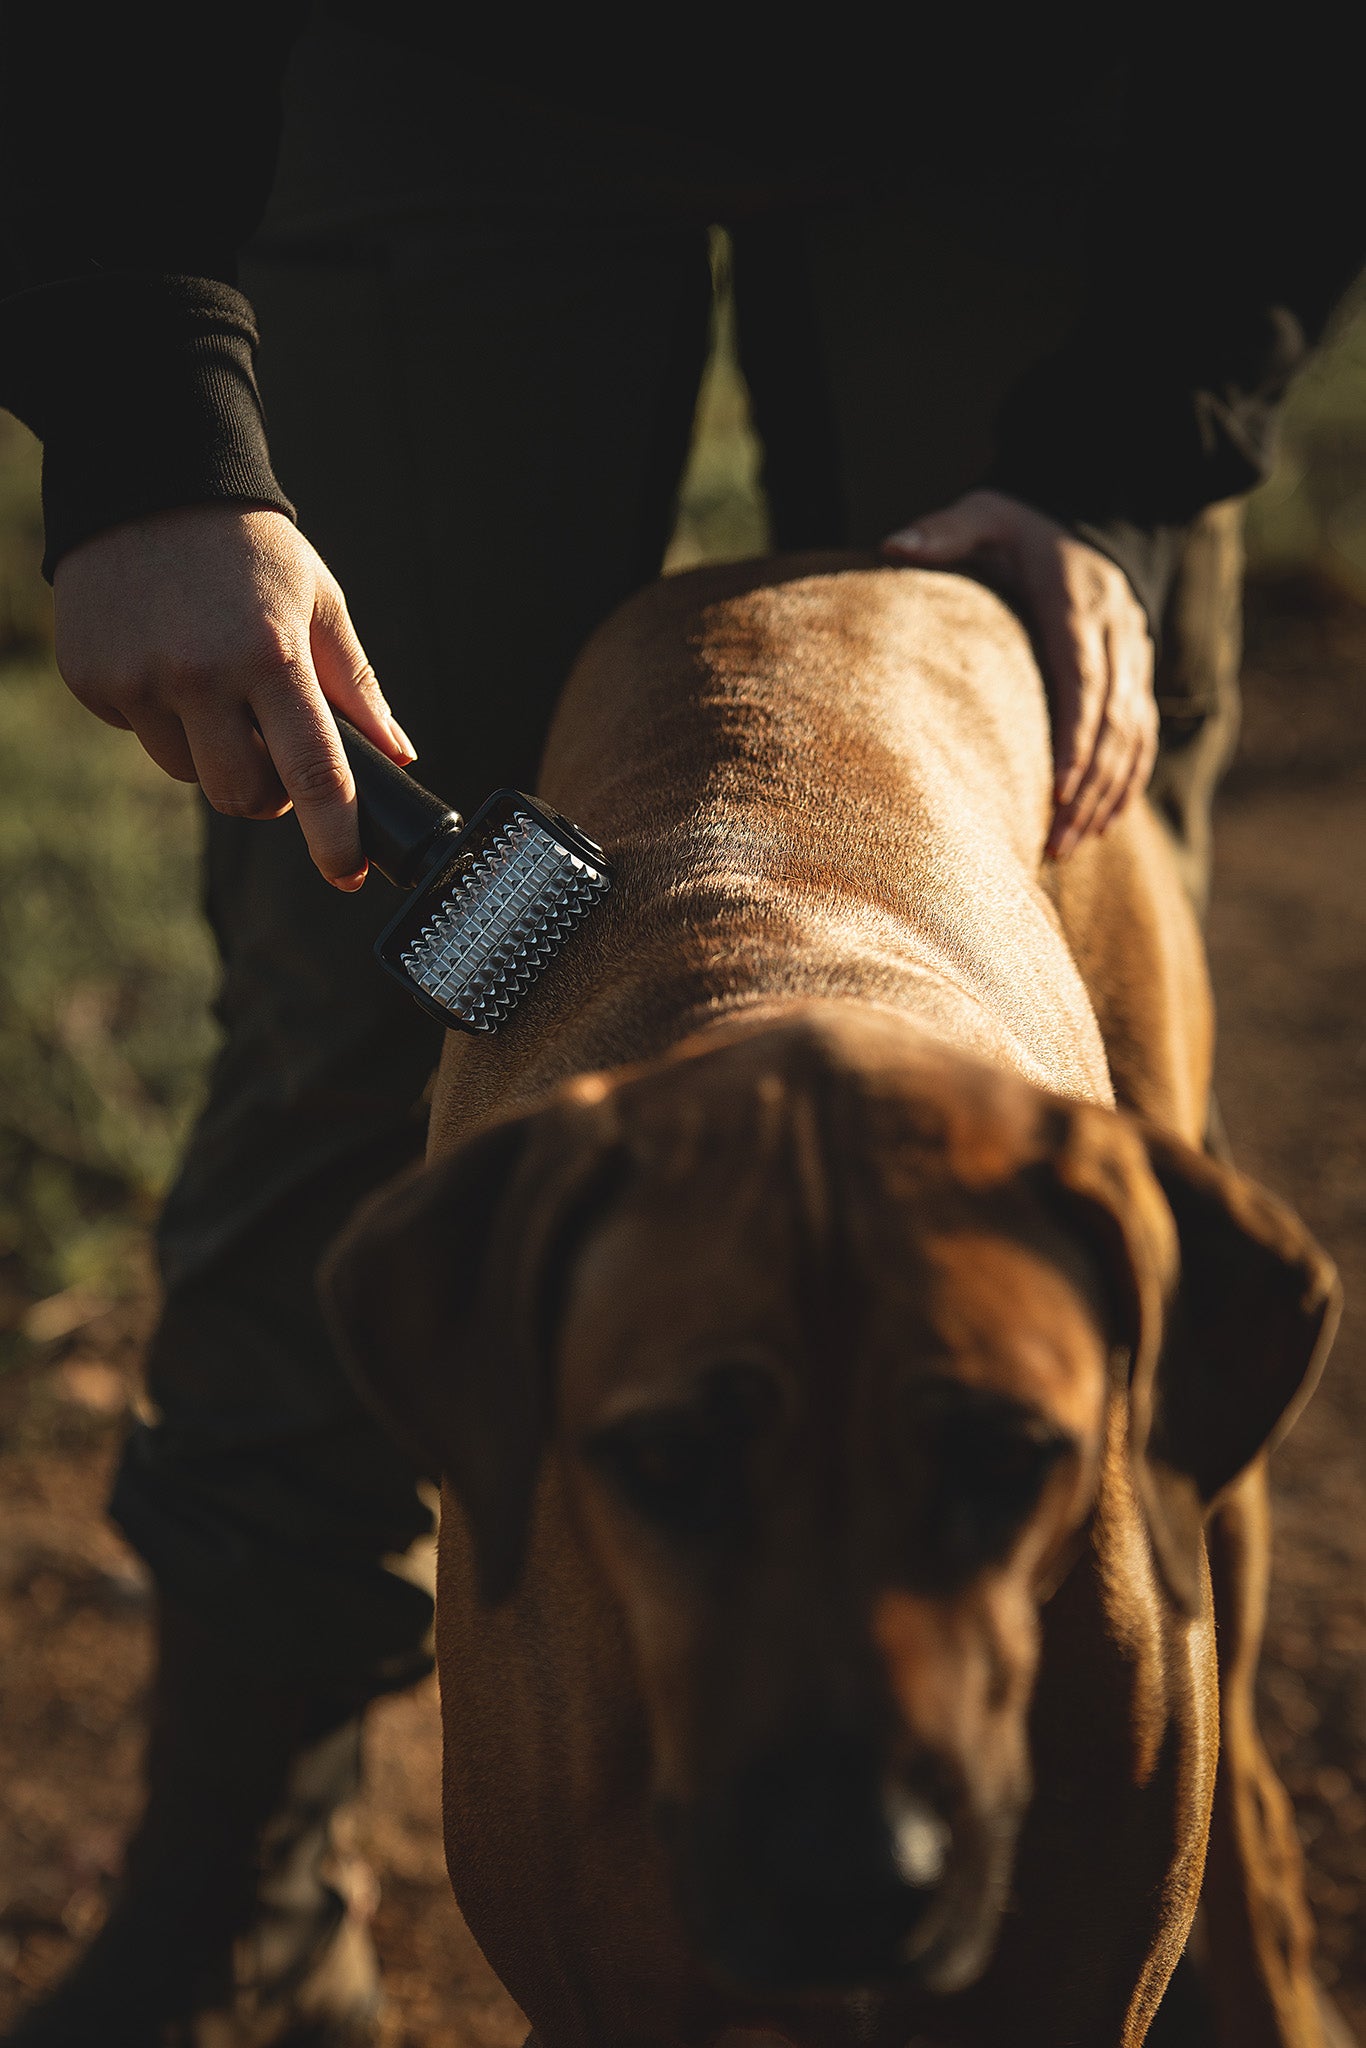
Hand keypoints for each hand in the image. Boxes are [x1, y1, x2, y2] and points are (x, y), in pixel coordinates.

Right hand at [53, 504, 414, 887]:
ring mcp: (136, 679)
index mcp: (269, 656)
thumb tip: (397, 756)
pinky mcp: (90, 678)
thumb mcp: (318, 603)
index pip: (313, 775)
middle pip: (242, 796)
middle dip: (268, 796)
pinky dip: (161, 716)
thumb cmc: (248, 546)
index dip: (333, 838)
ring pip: (187, 772)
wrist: (146, 478)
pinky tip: (165, 658)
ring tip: (216, 685)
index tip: (347, 874)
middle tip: (278, 757)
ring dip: (213, 752)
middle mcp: (199, 674)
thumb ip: (356, 687)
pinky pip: (138, 734)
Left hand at [883, 490, 1157, 858]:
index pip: (1084, 679)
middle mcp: (1120, 630)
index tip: (1056, 789)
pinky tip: (1102, 825)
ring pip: (1132, 736)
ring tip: (1069, 847)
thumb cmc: (1014, 529)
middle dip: (1088, 785)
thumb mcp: (980, 516)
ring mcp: (1136, 656)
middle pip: (1114, 720)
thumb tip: (891, 546)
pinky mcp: (1139, 676)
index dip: (1076, 737)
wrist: (1081, 518)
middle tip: (1055, 840)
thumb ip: (941, 533)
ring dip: (1106, 795)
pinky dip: (1126, 782)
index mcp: (1079, 601)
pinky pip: (1143, 736)